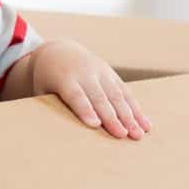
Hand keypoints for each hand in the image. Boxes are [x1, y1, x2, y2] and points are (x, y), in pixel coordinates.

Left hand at [30, 40, 150, 139]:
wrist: (58, 52)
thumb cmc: (48, 79)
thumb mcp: (43, 89)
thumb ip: (53, 105)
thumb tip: (58, 132)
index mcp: (65, 77)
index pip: (76, 95)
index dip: (86, 110)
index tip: (95, 124)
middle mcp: (85, 73)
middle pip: (100, 97)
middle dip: (113, 117)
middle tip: (123, 135)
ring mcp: (100, 72)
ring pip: (117, 95)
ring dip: (130, 116)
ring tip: (139, 133)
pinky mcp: (111, 74)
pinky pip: (126, 92)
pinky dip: (136, 109)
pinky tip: (145, 123)